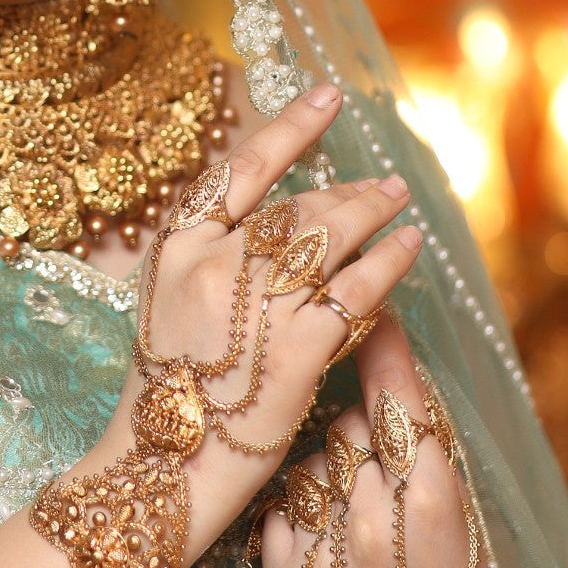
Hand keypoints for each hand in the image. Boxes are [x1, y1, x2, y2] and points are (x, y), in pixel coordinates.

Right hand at [75, 83, 422, 562]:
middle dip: (348, 189)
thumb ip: (210, 256)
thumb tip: (270, 220)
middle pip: (297, 204)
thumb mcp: (166, 303)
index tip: (328, 97)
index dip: (291, 126)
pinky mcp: (297, 348)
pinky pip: (357, 289)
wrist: (158, 471)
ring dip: (375, 211)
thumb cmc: (163, 393)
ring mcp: (256, 304)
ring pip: (331, 236)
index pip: (242, 166)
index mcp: (175, 246)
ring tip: (401, 203)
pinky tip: (409, 248)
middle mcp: (214, 263)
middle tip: (382, 182)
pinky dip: (389, 262)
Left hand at [258, 314, 522, 567]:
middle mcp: (373, 516)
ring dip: (328, 481)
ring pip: (309, 466)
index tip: (370, 304)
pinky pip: (282, 509)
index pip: (392, 393)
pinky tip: (332, 550)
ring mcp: (324, 549)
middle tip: (384, 485)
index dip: (380, 345)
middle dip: (359, 440)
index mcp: (429, 492)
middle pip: (344, 426)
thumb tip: (381, 344)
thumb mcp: (457, 499)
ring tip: (360, 530)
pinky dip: (301, 519)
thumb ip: (415, 434)